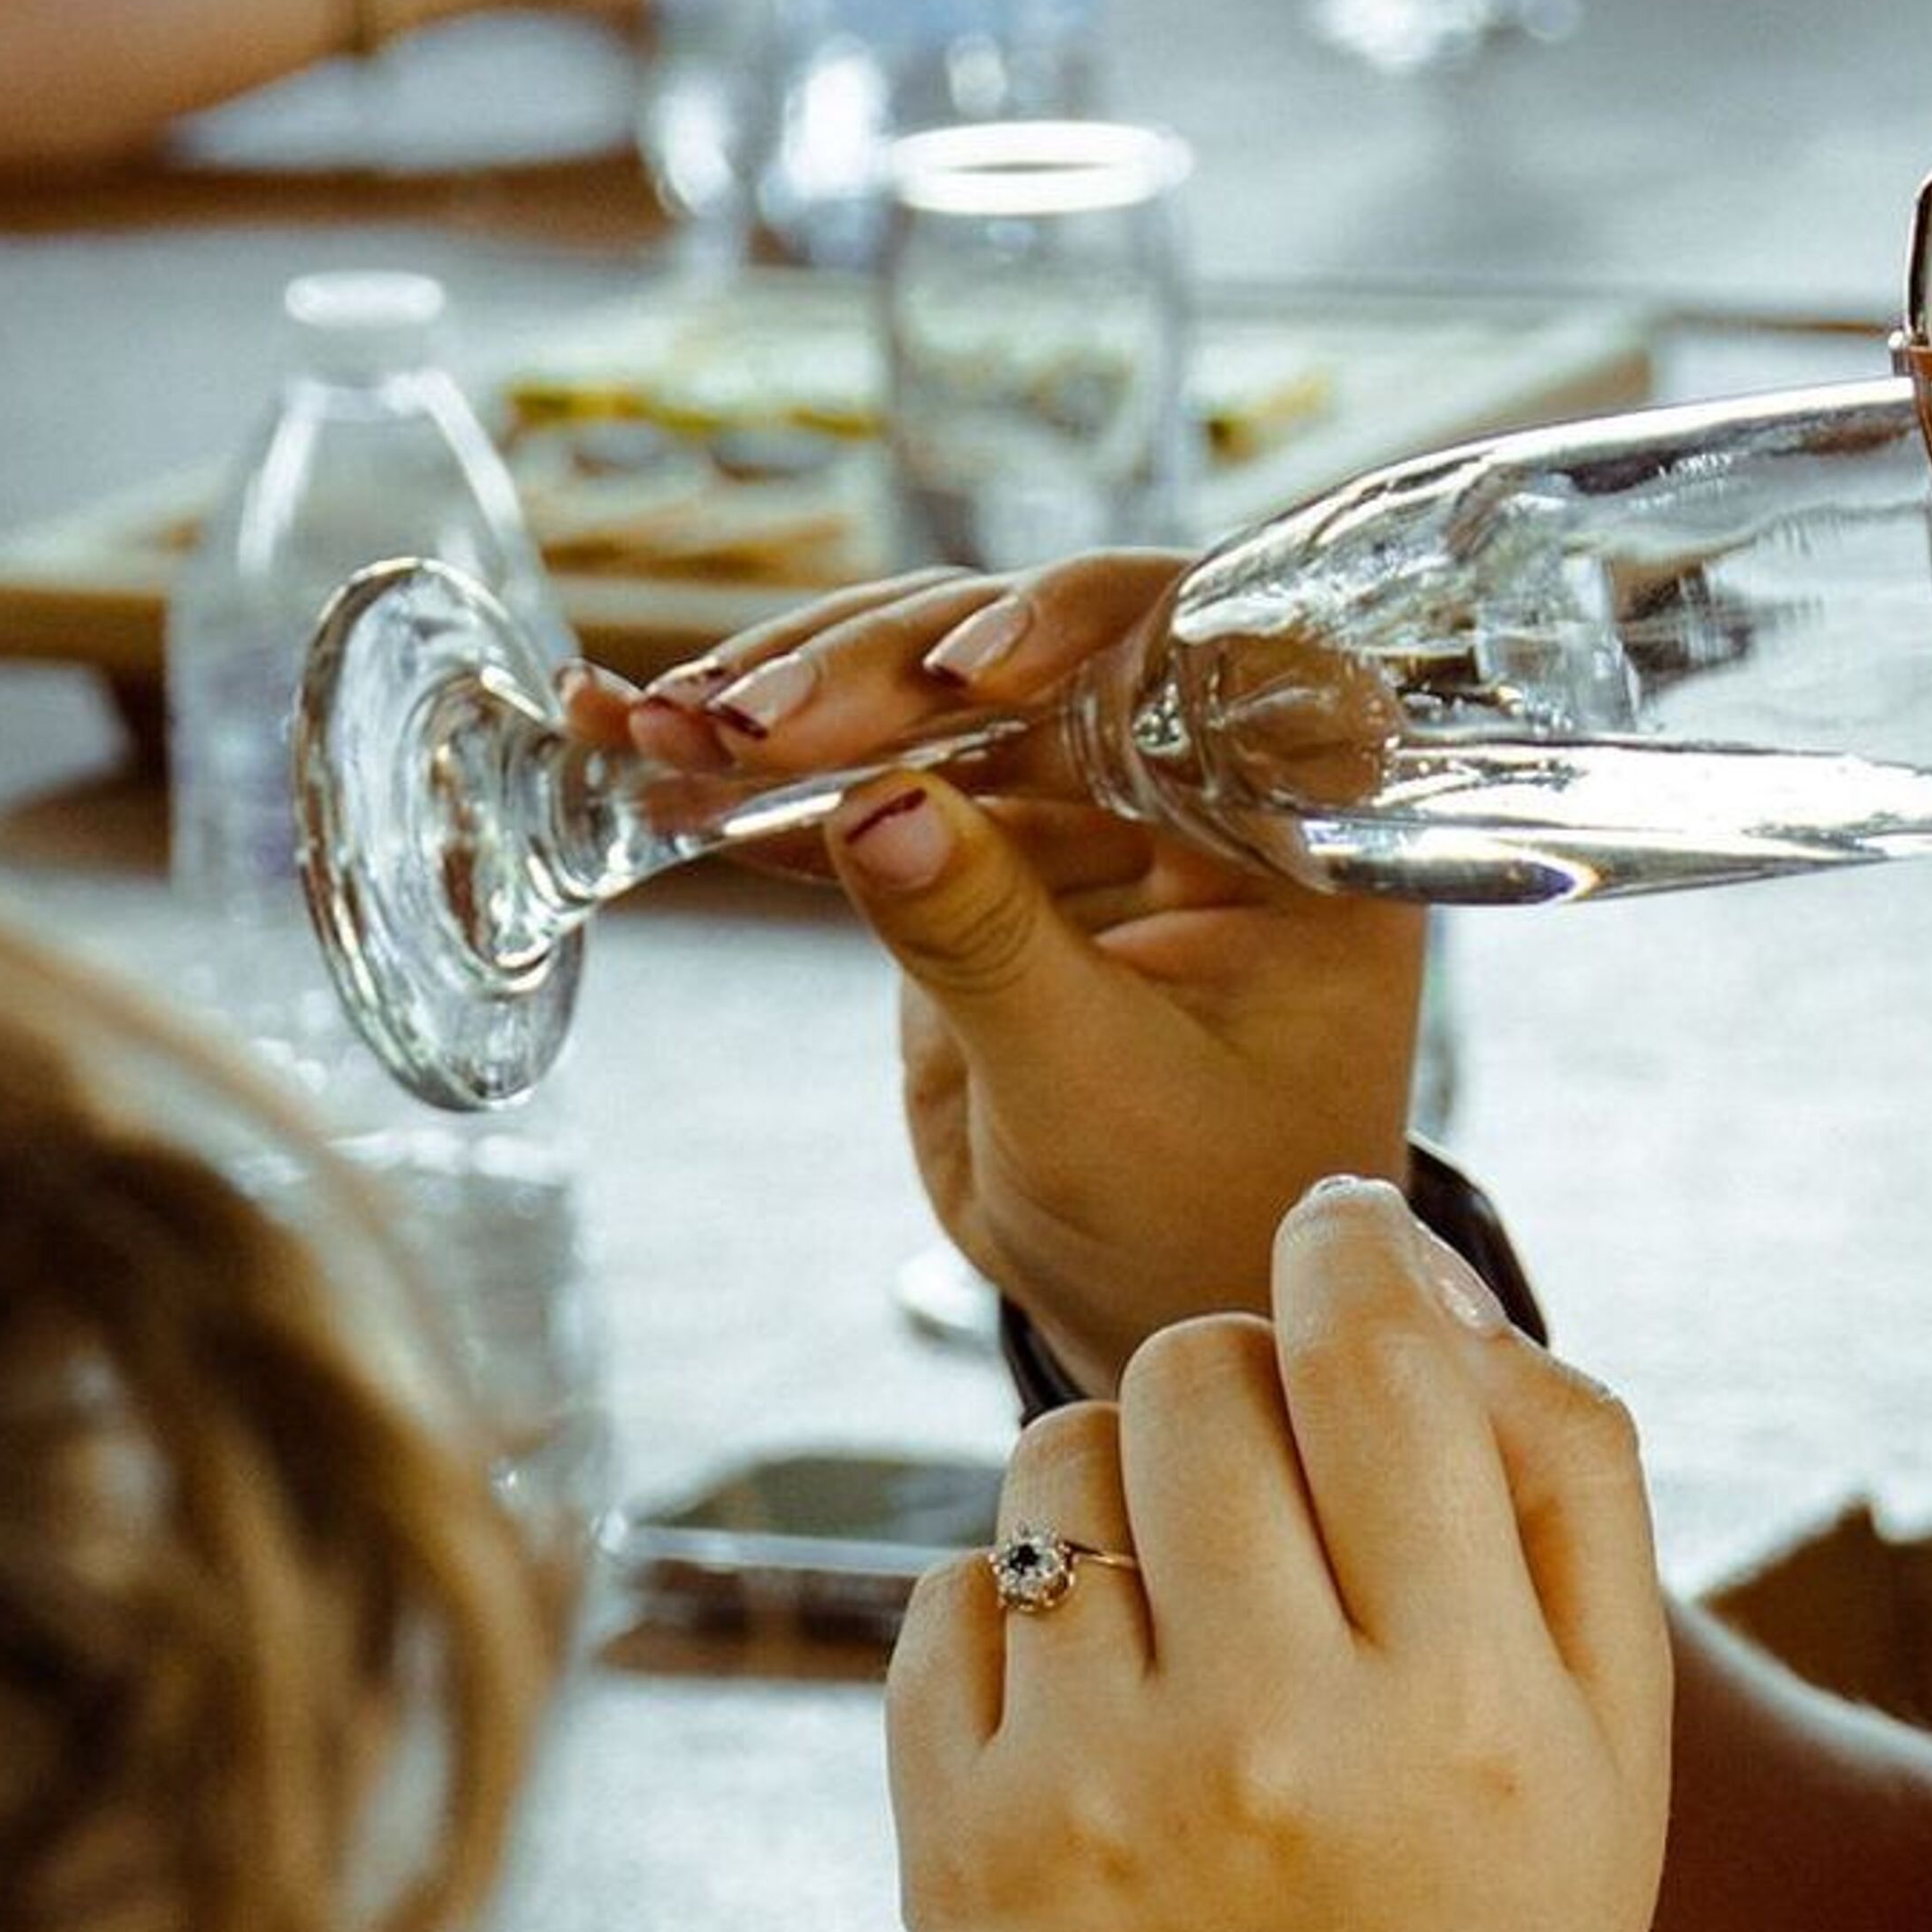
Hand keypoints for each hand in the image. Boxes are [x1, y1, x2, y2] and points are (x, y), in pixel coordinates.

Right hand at [587, 556, 1429, 1388]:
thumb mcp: (1097, 1097)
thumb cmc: (1194, 1222)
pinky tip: (631, 748)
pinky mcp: (983, 852)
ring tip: (651, 721)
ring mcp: (1082, 805)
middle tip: (737, 716)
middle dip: (874, 675)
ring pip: (930, 701)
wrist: (1159, 1304)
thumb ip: (991, 947)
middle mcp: (1198, 780)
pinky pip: (866, 785)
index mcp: (1300, 817)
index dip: (1079, 627)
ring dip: (786, 705)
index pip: (1202, 653)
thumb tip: (876, 805)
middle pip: (1035, 659)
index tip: (961, 672)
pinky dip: (755, 783)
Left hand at [887, 1178, 1671, 1931]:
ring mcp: (1097, 1810)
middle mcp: (1277, 1750)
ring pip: (1060, 1469)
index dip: (1350, 1249)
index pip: (1374, 1357)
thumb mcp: (1614, 1739)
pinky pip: (952, 1598)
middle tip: (1279, 1473)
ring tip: (1192, 1613)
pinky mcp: (961, 1861)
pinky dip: (1024, 1618)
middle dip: (1240, 1380)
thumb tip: (1408, 1269)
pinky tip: (1106, 1720)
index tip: (1339, 1233)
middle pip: (1198, 1377)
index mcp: (1471, 1710)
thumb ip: (1563, 1476)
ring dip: (1124, 1489)